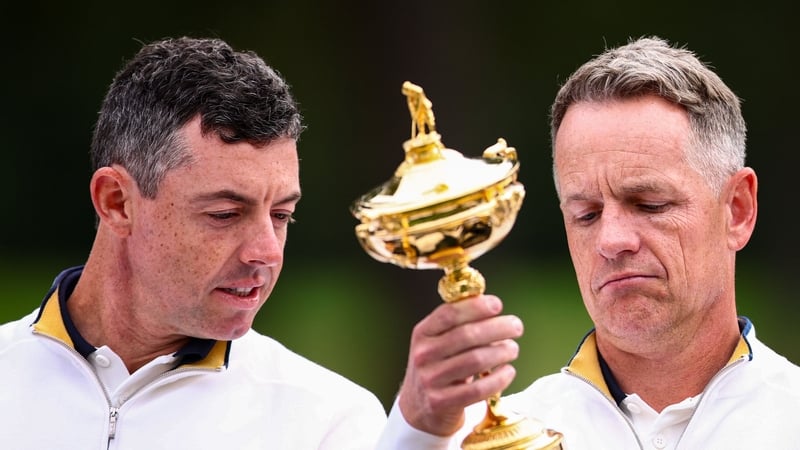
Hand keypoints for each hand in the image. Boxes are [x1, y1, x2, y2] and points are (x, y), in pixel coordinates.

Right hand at [397, 294, 522, 435]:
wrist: (419, 408)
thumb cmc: (438, 367)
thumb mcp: (438, 343)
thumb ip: (460, 325)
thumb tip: (492, 307)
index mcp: (422, 333)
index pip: (449, 314)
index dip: (476, 307)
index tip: (497, 305)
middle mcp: (423, 354)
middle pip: (466, 335)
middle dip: (497, 328)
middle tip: (516, 327)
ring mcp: (430, 380)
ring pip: (475, 360)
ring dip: (501, 352)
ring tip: (513, 349)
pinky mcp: (441, 402)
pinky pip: (478, 389)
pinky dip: (499, 379)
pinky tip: (509, 371)